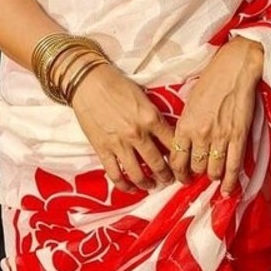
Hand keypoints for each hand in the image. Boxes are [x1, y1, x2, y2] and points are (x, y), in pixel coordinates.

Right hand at [69, 63, 177, 192]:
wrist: (89, 82)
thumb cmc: (117, 84)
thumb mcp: (143, 97)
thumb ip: (154, 116)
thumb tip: (164, 134)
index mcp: (151, 118)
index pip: (173, 143)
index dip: (180, 156)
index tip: (182, 162)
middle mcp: (138, 134)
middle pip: (158, 163)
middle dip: (167, 175)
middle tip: (170, 179)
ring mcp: (119, 144)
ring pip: (138, 174)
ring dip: (148, 183)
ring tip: (152, 186)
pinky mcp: (103, 150)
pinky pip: (115, 174)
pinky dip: (124, 185)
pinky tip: (130, 188)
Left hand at [170, 37, 263, 194]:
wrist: (235, 67)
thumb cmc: (212, 79)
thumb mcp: (190, 101)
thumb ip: (186, 124)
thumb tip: (185, 145)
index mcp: (185, 124)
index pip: (176, 160)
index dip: (178, 173)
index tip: (182, 176)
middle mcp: (200, 134)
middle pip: (196, 168)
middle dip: (198, 173)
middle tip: (201, 173)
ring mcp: (220, 137)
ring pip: (213, 171)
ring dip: (213, 176)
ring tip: (214, 174)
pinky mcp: (238, 136)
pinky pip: (233, 166)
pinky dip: (230, 181)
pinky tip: (227, 189)